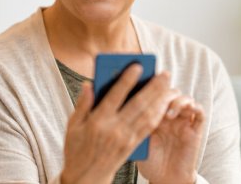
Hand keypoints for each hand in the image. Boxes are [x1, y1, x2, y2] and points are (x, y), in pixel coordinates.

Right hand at [60, 65, 177, 183]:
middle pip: (138, 104)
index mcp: (98, 121)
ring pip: (147, 115)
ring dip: (160, 98)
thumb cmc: (77, 149)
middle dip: (153, 87)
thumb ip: (82, 104)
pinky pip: (148, 128)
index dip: (127, 80)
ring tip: (167, 85)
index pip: (115, 96)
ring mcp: (126, 138)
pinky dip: (158, 114)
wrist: (86, 177)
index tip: (137, 66)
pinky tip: (164, 104)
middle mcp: (115, 129)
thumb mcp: (73, 126)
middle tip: (164, 73)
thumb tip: (89, 83)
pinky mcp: (133, 145)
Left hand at [137, 93, 205, 183]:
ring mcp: (183, 121)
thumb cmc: (150, 162)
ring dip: (178, 100)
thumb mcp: (138, 140)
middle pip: (170, 92)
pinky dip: (195, 107)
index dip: (150, 87)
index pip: (155, 94)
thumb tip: (122, 107)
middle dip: (164, 91)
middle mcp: (169, 116)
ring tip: (168, 113)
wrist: (164, 179)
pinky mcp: (195, 130)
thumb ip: (135, 124)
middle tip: (157, 96)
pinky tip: (184, 112)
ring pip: (185, 99)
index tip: (143, 85)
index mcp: (154, 115)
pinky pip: (200, 112)